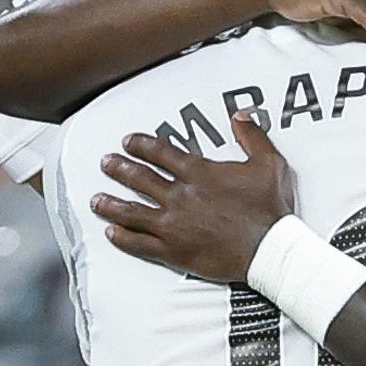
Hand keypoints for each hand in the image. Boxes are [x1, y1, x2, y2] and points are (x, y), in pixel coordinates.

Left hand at [92, 112, 296, 282]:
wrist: (270, 250)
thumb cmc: (270, 209)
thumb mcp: (269, 163)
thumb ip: (252, 136)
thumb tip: (240, 114)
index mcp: (199, 173)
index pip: (161, 153)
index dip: (141, 145)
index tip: (128, 142)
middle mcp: (180, 196)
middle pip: (140, 178)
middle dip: (119, 169)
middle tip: (105, 163)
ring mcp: (174, 225)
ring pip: (132, 211)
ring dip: (111, 204)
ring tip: (95, 200)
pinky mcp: (174, 251)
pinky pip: (140, 244)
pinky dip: (122, 238)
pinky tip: (110, 232)